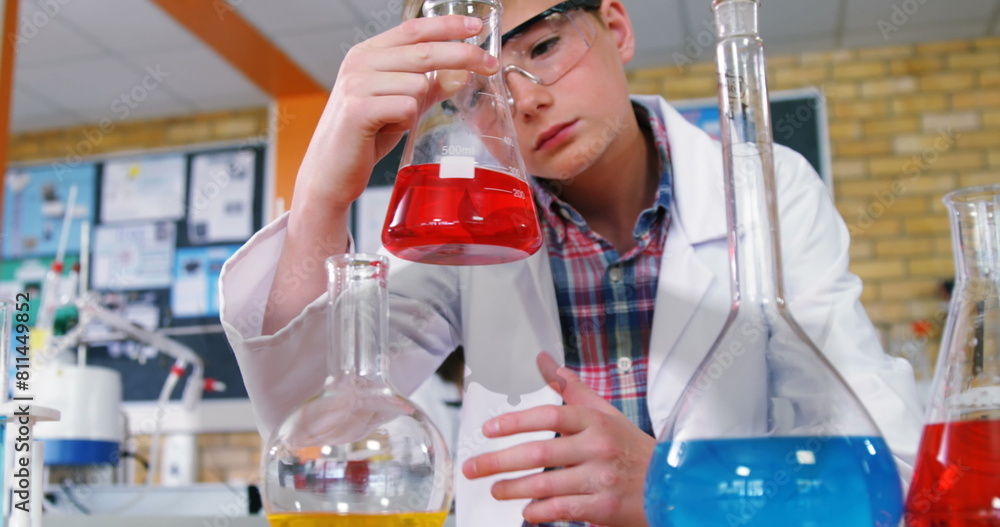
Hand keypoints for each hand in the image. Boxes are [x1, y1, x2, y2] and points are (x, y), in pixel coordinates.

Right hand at [295, 15, 499, 209]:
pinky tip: (384, 131)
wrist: (330, 172)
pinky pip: (406, 107)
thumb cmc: (363, 137)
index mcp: (367, 53)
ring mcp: (357, 84)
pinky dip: (404, 121)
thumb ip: (427, 87)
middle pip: (424, 50)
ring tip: (392, 122)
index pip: (414, 29)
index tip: (477, 28)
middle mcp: (359, 62)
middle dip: (463, 56)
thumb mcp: (399, 106)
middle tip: (491, 65)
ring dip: (416, 106)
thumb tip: (462, 72)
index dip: (448, 25)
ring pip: (418, 83)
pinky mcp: (358, 110)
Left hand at [463, 353, 654, 525]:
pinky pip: (562, 509)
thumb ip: (572, 389)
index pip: (549, 415)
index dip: (515, 422)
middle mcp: (598, 447)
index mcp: (595, 421)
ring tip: (494, 489)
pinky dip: (539, 511)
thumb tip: (544, 361)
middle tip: (473, 467)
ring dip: (513, 488)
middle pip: (539, 452)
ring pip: (546, 483)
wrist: (671, 484)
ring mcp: (601, 478)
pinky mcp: (604, 507)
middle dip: (499, 461)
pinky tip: (526, 511)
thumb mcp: (606, 413)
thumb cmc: (632, 448)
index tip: (489, 429)